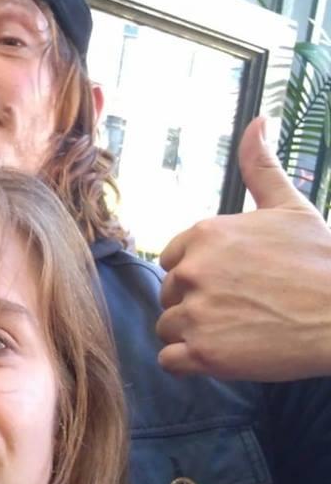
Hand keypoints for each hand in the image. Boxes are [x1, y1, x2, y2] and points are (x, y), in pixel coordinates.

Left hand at [157, 116, 330, 380]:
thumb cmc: (322, 261)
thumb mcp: (290, 207)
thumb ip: (260, 168)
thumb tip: (257, 121)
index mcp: (203, 235)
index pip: (173, 260)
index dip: (199, 275)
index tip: (233, 283)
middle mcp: (191, 271)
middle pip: (169, 294)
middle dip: (197, 304)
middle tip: (243, 309)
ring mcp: (194, 313)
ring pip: (167, 327)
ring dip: (193, 334)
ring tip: (238, 332)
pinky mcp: (202, 354)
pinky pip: (169, 361)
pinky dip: (189, 363)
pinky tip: (222, 355)